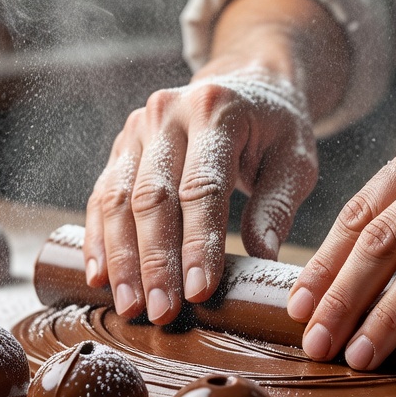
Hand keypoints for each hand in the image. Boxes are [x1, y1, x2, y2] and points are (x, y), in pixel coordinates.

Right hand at [84, 66, 318, 323]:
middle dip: (155, 261)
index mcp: (217, 111)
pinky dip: (99, 240)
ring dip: (122, 259)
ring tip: (130, 307)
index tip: (200, 292)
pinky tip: (100, 277)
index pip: (203, 187)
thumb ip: (278, 207)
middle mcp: (169, 113)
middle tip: (161, 312)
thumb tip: (262, 259)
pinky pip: (103, 196)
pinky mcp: (122, 146)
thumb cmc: (276, 130)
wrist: (247, 84)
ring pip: (119, 199)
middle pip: (153, 197)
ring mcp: (138, 128)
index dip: (198, 243)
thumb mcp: (295, 160)